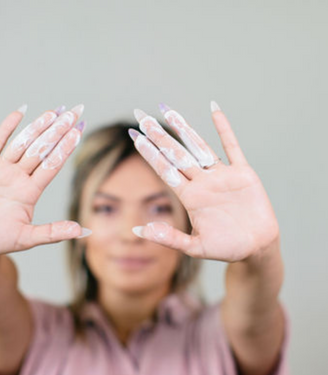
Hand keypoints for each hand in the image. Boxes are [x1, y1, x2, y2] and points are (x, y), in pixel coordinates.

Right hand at [0, 104, 88, 256]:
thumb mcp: (27, 238)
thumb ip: (52, 232)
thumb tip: (82, 231)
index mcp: (30, 191)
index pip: (52, 164)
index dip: (65, 147)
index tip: (79, 130)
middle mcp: (19, 177)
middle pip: (42, 149)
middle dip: (58, 130)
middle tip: (74, 112)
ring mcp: (2, 170)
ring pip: (22, 143)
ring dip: (38, 127)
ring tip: (54, 111)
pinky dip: (6, 127)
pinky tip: (20, 112)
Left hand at [128, 102, 279, 262]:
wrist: (256, 248)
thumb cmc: (225, 249)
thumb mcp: (195, 247)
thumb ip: (169, 238)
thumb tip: (138, 230)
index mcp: (190, 197)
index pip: (165, 170)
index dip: (150, 153)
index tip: (135, 137)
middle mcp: (202, 182)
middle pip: (176, 154)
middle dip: (159, 136)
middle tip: (142, 117)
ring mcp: (221, 176)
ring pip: (199, 146)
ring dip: (184, 129)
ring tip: (167, 111)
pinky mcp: (242, 173)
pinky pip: (232, 147)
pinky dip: (224, 129)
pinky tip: (214, 110)